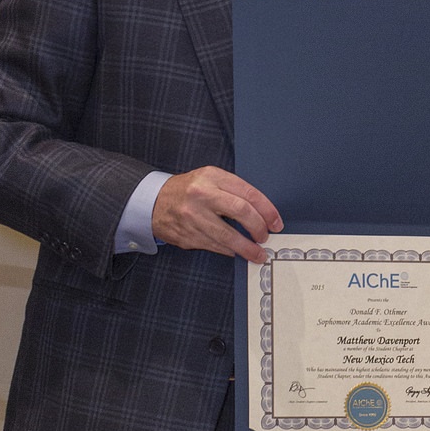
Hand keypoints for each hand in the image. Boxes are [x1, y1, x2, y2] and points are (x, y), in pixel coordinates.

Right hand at [151, 166, 281, 261]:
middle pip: (241, 212)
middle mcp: (202, 195)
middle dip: (259, 227)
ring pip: (227, 236)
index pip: (248, 193)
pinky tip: (236, 251)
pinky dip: (229, 251)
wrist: (154, 201)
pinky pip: (214, 246)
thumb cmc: (189, 189)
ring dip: (247, 247)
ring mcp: (193, 217)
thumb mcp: (210, 178)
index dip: (267, 210)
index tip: (275, 222)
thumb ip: (233, 190)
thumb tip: (262, 212)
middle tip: (266, 236)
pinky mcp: (187, 236)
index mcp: (212, 177)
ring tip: (257, 253)